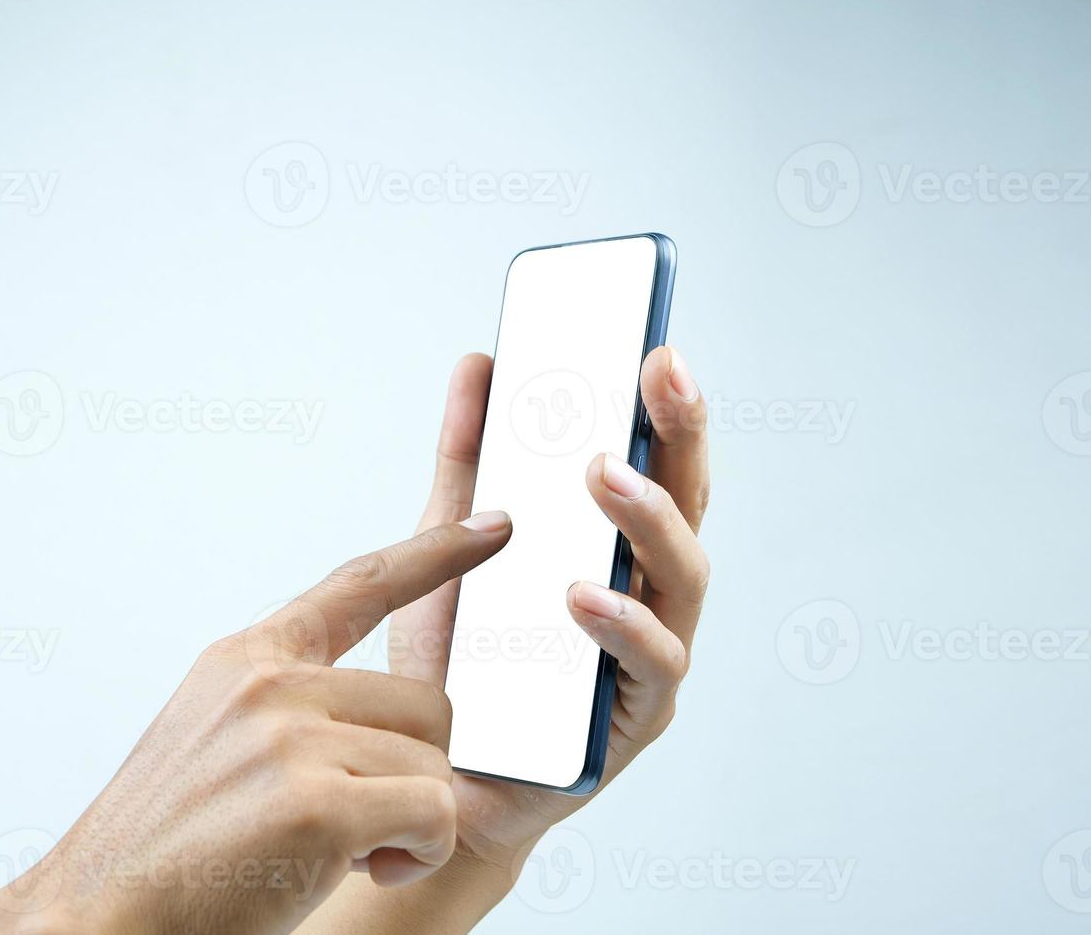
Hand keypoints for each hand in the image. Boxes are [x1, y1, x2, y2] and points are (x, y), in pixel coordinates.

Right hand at [0, 516, 513, 934]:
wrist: (97, 915)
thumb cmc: (168, 849)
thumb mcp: (214, 738)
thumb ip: (285, 706)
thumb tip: (378, 719)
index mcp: (247, 659)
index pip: (360, 585)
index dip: (436, 554)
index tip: (496, 524)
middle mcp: (269, 683)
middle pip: (427, 703)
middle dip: (414, 770)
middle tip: (358, 824)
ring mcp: (290, 737)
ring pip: (434, 764)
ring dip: (411, 822)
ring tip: (343, 853)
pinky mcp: (316, 803)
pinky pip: (433, 814)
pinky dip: (418, 855)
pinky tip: (366, 870)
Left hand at [304, 346, 709, 931]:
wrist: (435, 779)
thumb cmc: (462, 662)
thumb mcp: (453, 545)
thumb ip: (470, 460)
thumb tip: (480, 363)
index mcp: (615, 551)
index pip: (657, 468)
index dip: (665, 409)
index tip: (653, 345)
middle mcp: (648, 597)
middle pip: (689, 508)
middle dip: (681, 437)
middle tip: (659, 375)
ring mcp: (650, 659)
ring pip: (685, 580)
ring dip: (651, 521)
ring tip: (607, 475)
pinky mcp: (635, 721)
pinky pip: (649, 667)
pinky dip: (621, 625)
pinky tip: (583, 594)